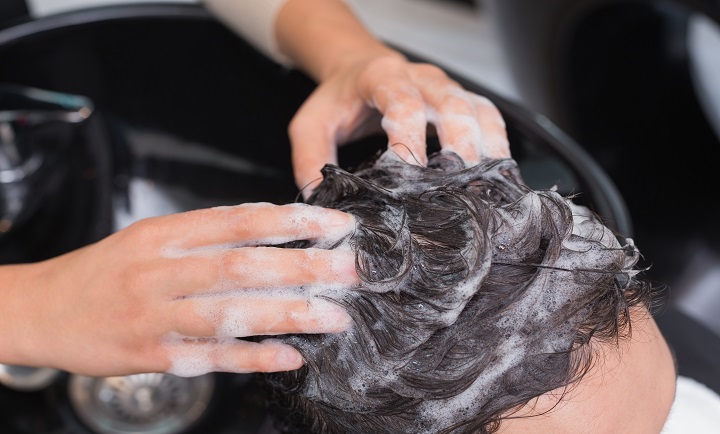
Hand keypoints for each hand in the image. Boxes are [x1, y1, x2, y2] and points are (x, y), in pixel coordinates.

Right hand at [1, 203, 357, 376]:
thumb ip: (207, 232)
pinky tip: (289, 357)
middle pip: (242, 266)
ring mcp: (155, 315)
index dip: (293, 222)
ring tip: (335, 316)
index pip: (239, 221)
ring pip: (231, 312)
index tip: (336, 225)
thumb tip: (274, 222)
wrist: (43, 309)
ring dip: (289, 315)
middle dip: (304, 268)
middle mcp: (161, 270)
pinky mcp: (151, 355)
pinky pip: (210, 357)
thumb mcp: (151, 236)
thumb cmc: (106, 270)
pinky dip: (253, 356)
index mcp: (164, 233)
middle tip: (350, 270)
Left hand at [288, 55, 510, 194]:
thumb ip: (310, 161)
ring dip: (485, 147)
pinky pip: (489, 117)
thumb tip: (322, 202)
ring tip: (484, 185)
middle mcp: (421, 78)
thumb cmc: (337, 99)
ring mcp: (446, 87)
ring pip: (478, 109)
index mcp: (381, 77)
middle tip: (459, 182)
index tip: (410, 173)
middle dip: (459, 144)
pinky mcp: (462, 100)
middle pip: (451, 103)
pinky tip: (496, 175)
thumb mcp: (310, 125)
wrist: (357, 68)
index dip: (410, 136)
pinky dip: (497, 144)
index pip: (403, 102)